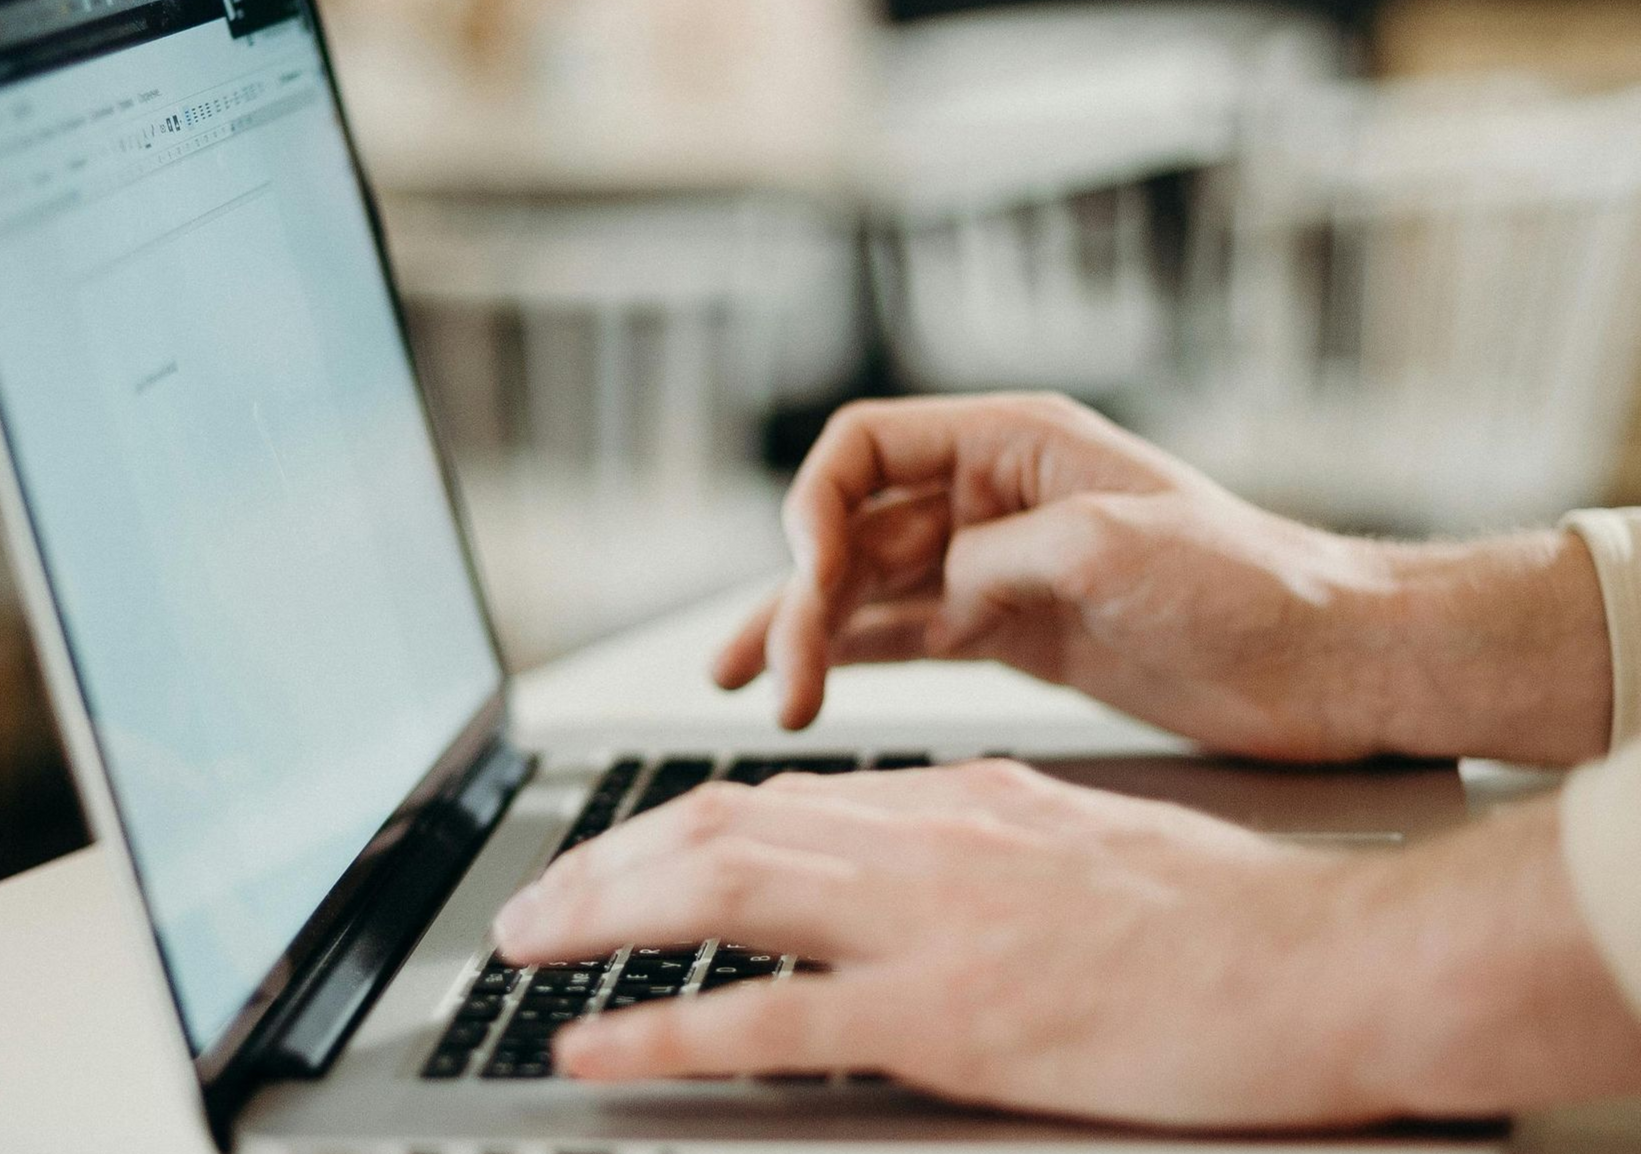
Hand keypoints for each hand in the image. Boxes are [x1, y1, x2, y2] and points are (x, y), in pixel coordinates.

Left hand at [493, 763, 1640, 1126]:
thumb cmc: (1222, 913)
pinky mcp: (944, 1017)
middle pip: (713, 828)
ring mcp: (924, 924)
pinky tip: (597, 1046)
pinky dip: (662, 1031)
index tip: (613, 857)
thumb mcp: (1077, 837)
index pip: (771, 798)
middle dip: (601, 864)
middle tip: (529, 907)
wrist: (1320, 958)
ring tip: (524, 945)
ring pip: (715, 893)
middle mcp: (918, 838)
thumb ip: (975, 838)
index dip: (667, 827)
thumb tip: (896, 849)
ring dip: (599, 916)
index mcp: (951, 797)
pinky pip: (765, 1022)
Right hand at [717, 394, 1611, 764]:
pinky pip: (905, 637)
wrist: (1328, 664)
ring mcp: (996, 568)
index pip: (866, 447)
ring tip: (754, 689)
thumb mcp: (1116, 545)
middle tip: (778, 675)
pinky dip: (852, 659)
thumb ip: (1001, 556)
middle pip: (853, 528)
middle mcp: (991, 498)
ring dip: (807, 634)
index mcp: (1014, 444)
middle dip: (802, 594)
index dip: (816, 503)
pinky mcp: (1010, 633)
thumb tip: (931, 592)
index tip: (805, 572)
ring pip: (866, 590)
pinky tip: (805, 685)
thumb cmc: (1252, 582)